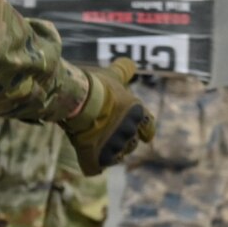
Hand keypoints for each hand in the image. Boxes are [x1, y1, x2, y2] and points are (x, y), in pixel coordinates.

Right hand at [61, 57, 155, 173]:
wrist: (79, 100)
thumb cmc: (97, 86)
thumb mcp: (112, 75)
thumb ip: (123, 71)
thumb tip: (130, 61)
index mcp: (138, 114)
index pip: (148, 128)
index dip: (144, 130)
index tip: (142, 134)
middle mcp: (130, 132)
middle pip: (131, 143)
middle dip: (122, 140)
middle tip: (107, 132)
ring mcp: (115, 147)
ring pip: (116, 156)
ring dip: (108, 151)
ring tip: (95, 142)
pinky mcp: (98, 157)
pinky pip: (96, 166)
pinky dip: (92, 162)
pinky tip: (86, 156)